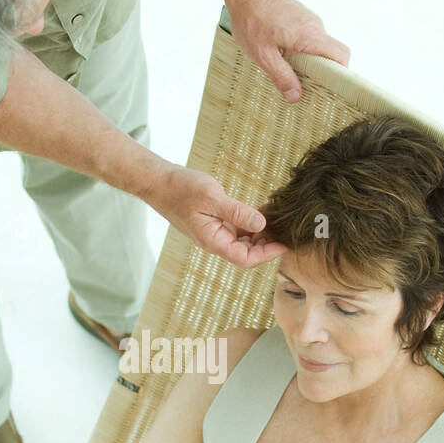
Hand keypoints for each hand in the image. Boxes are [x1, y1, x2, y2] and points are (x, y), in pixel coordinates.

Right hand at [146, 163, 286, 268]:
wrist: (159, 183)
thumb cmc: (181, 189)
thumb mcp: (212, 197)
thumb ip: (238, 212)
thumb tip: (261, 223)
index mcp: (213, 241)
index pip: (245, 259)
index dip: (267, 254)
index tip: (284, 244)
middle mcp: (214, 241)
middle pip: (246, 253)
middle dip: (267, 244)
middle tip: (284, 229)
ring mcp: (213, 233)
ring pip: (242, 242)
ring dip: (259, 234)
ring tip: (275, 218)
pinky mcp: (212, 224)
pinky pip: (235, 230)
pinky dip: (249, 224)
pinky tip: (260, 211)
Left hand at [225, 0, 350, 102]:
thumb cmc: (252, 19)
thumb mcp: (264, 56)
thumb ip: (282, 77)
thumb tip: (295, 96)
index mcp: (310, 36)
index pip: (341, 55)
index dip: (340, 73)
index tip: (329, 86)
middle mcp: (315, 26)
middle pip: (330, 54)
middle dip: (320, 71)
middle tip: (302, 83)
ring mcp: (309, 20)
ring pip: (318, 47)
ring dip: (307, 60)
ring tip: (287, 67)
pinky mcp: (301, 17)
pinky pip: (308, 39)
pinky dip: (301, 50)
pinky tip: (282, 54)